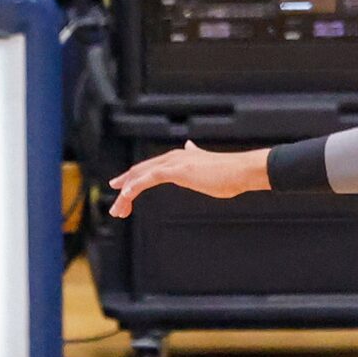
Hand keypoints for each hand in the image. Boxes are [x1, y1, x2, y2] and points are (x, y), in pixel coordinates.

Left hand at [109, 143, 272, 216]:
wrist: (242, 170)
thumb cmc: (229, 173)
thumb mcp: (206, 165)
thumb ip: (195, 157)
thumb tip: (189, 146)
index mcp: (178, 157)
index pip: (149, 168)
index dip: (133, 179)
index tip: (121, 191)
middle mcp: (172, 157)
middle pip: (139, 171)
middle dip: (124, 188)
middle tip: (115, 208)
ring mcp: (173, 162)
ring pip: (140, 175)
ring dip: (125, 194)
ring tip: (118, 210)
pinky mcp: (176, 169)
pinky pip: (148, 178)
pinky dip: (134, 187)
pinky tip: (125, 195)